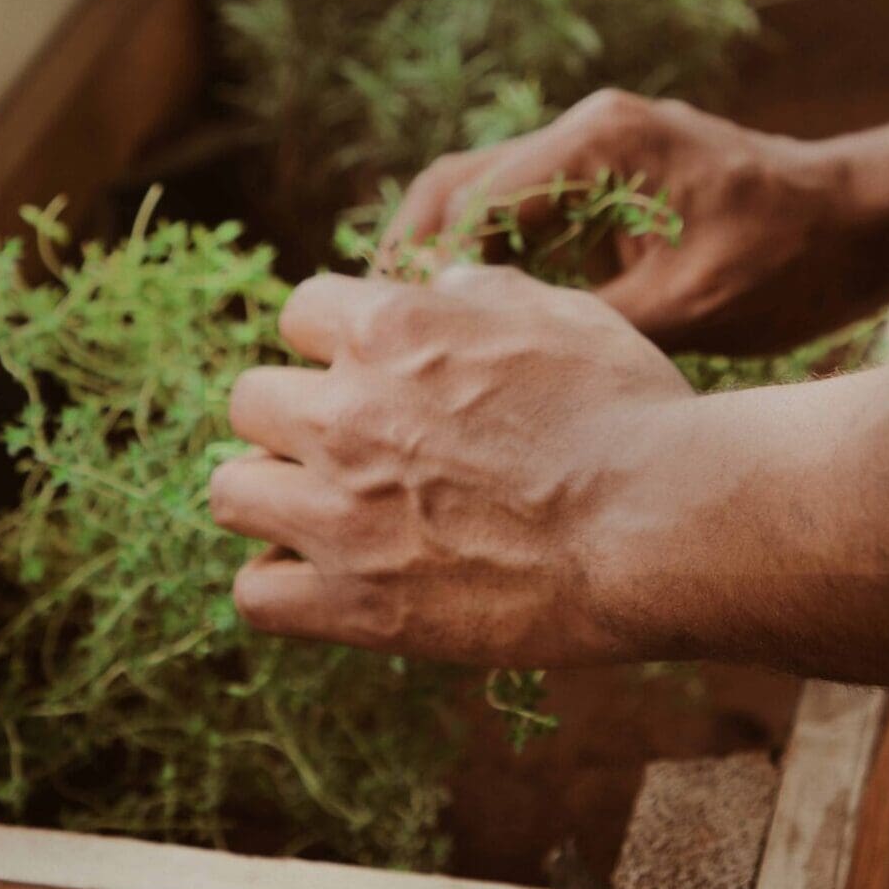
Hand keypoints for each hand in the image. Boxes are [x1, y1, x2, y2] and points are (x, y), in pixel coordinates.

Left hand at [210, 263, 694, 664]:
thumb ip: (479, 293)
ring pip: (230, 492)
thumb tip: (440, 282)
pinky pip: (255, 594)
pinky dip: (283, 587)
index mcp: (388, 330)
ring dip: (272, 495)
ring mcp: (339, 513)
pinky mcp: (354, 606)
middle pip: (248, 399)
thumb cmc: (628, 409)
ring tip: (323, 512)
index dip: (334, 339)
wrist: (659, 522)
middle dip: (293, 416)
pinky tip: (328, 580)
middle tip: (348, 444)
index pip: (298, 311)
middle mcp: (345, 413)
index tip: (368, 370)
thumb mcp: (560, 312)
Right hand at [382, 88, 888, 355]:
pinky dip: (497, 262)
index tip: (394, 343)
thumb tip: (491, 369)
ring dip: (449, 262)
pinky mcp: (616, 175)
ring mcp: (601, 148)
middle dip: (411, 260)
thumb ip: (586, 328)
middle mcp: (589, 129)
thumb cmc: (796, 262)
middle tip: (378, 340)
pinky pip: (531, 212)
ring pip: (486, 197)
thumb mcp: (689, 311)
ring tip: (416, 343)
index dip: (420, 275)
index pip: (469, 202)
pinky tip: (484, 328)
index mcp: (600, 143)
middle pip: (457, 186)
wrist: (874, 219)